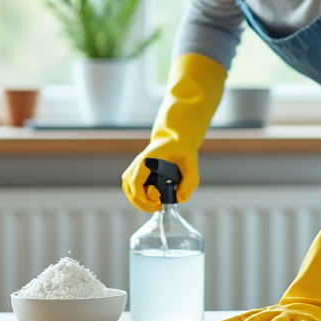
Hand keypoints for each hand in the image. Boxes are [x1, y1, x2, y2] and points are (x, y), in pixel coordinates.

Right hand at [121, 53, 226, 211]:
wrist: (182, 114)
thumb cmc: (185, 132)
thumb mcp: (192, 158)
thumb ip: (190, 179)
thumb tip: (182, 198)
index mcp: (152, 155)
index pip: (135, 180)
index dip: (141, 196)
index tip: (155, 203)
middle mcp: (143, 157)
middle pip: (128, 184)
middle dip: (138, 199)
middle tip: (154, 206)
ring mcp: (141, 157)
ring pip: (128, 182)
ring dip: (137, 195)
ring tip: (153, 202)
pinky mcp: (144, 158)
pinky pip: (134, 178)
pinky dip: (140, 189)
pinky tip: (154, 192)